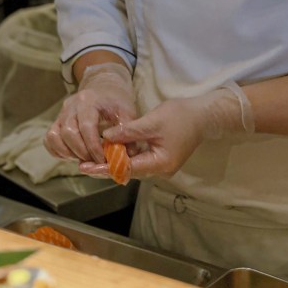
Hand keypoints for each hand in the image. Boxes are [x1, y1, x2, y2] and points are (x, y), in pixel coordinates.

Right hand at [44, 62, 135, 163]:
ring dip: (68, 153)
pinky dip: (58, 151)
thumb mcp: (127, 113)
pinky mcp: (56, 122)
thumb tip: (123, 158)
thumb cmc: (116, 102)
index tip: (102, 160)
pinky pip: (49, 139)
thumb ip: (127, 134)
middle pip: (68, 133)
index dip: (93, 147)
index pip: (86, 127)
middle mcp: (71, 106)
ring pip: (54, 137)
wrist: (103, 87)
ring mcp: (61, 114)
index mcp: (89, 101)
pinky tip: (73, 155)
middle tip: (94, 161)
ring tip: (83, 158)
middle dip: (81, 152)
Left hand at [82, 82, 253, 177]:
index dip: (104, 168)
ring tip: (90, 159)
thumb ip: (128, 131)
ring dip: (112, 163)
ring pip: (131, 167)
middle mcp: (160, 170)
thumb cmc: (182, 116)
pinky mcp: (160, 158)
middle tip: (82, 164)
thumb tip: (105, 138)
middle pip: (127, 172)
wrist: (205, 115)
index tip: (86, 167)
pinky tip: (108, 151)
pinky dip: (123, 157)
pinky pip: (138, 161)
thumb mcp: (152, 121)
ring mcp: (160, 165)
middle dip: (105, 168)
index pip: (126, 169)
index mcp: (159, 163)